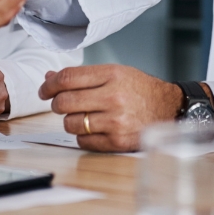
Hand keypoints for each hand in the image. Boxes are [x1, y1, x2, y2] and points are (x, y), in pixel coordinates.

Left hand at [38, 65, 183, 151]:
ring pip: (70, 123)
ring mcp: (115, 121)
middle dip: (57, 103)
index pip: (68, 78)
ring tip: (83, 116)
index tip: (45, 90)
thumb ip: (83, 76)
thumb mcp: (115, 73)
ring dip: (71, 120)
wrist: (169, 108)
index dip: (49, 84)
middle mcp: (113, 96)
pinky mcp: (117, 141)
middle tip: (61, 104)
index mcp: (112, 74)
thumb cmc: (139, 90)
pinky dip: (83, 136)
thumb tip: (49, 77)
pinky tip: (94, 129)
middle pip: (64, 102)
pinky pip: (82, 141)